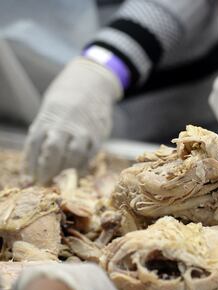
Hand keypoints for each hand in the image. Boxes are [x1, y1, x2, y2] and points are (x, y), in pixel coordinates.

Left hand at [24, 57, 121, 183]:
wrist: (91, 84)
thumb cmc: (65, 102)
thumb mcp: (49, 112)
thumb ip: (44, 134)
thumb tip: (34, 163)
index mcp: (48, 118)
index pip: (34, 144)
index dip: (30, 164)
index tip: (27, 180)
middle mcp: (64, 124)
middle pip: (53, 150)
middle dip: (46, 169)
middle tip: (43, 183)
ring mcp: (82, 130)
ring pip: (73, 154)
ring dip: (65, 170)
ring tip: (59, 180)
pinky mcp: (98, 135)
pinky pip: (89, 155)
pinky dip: (82, 167)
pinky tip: (76, 174)